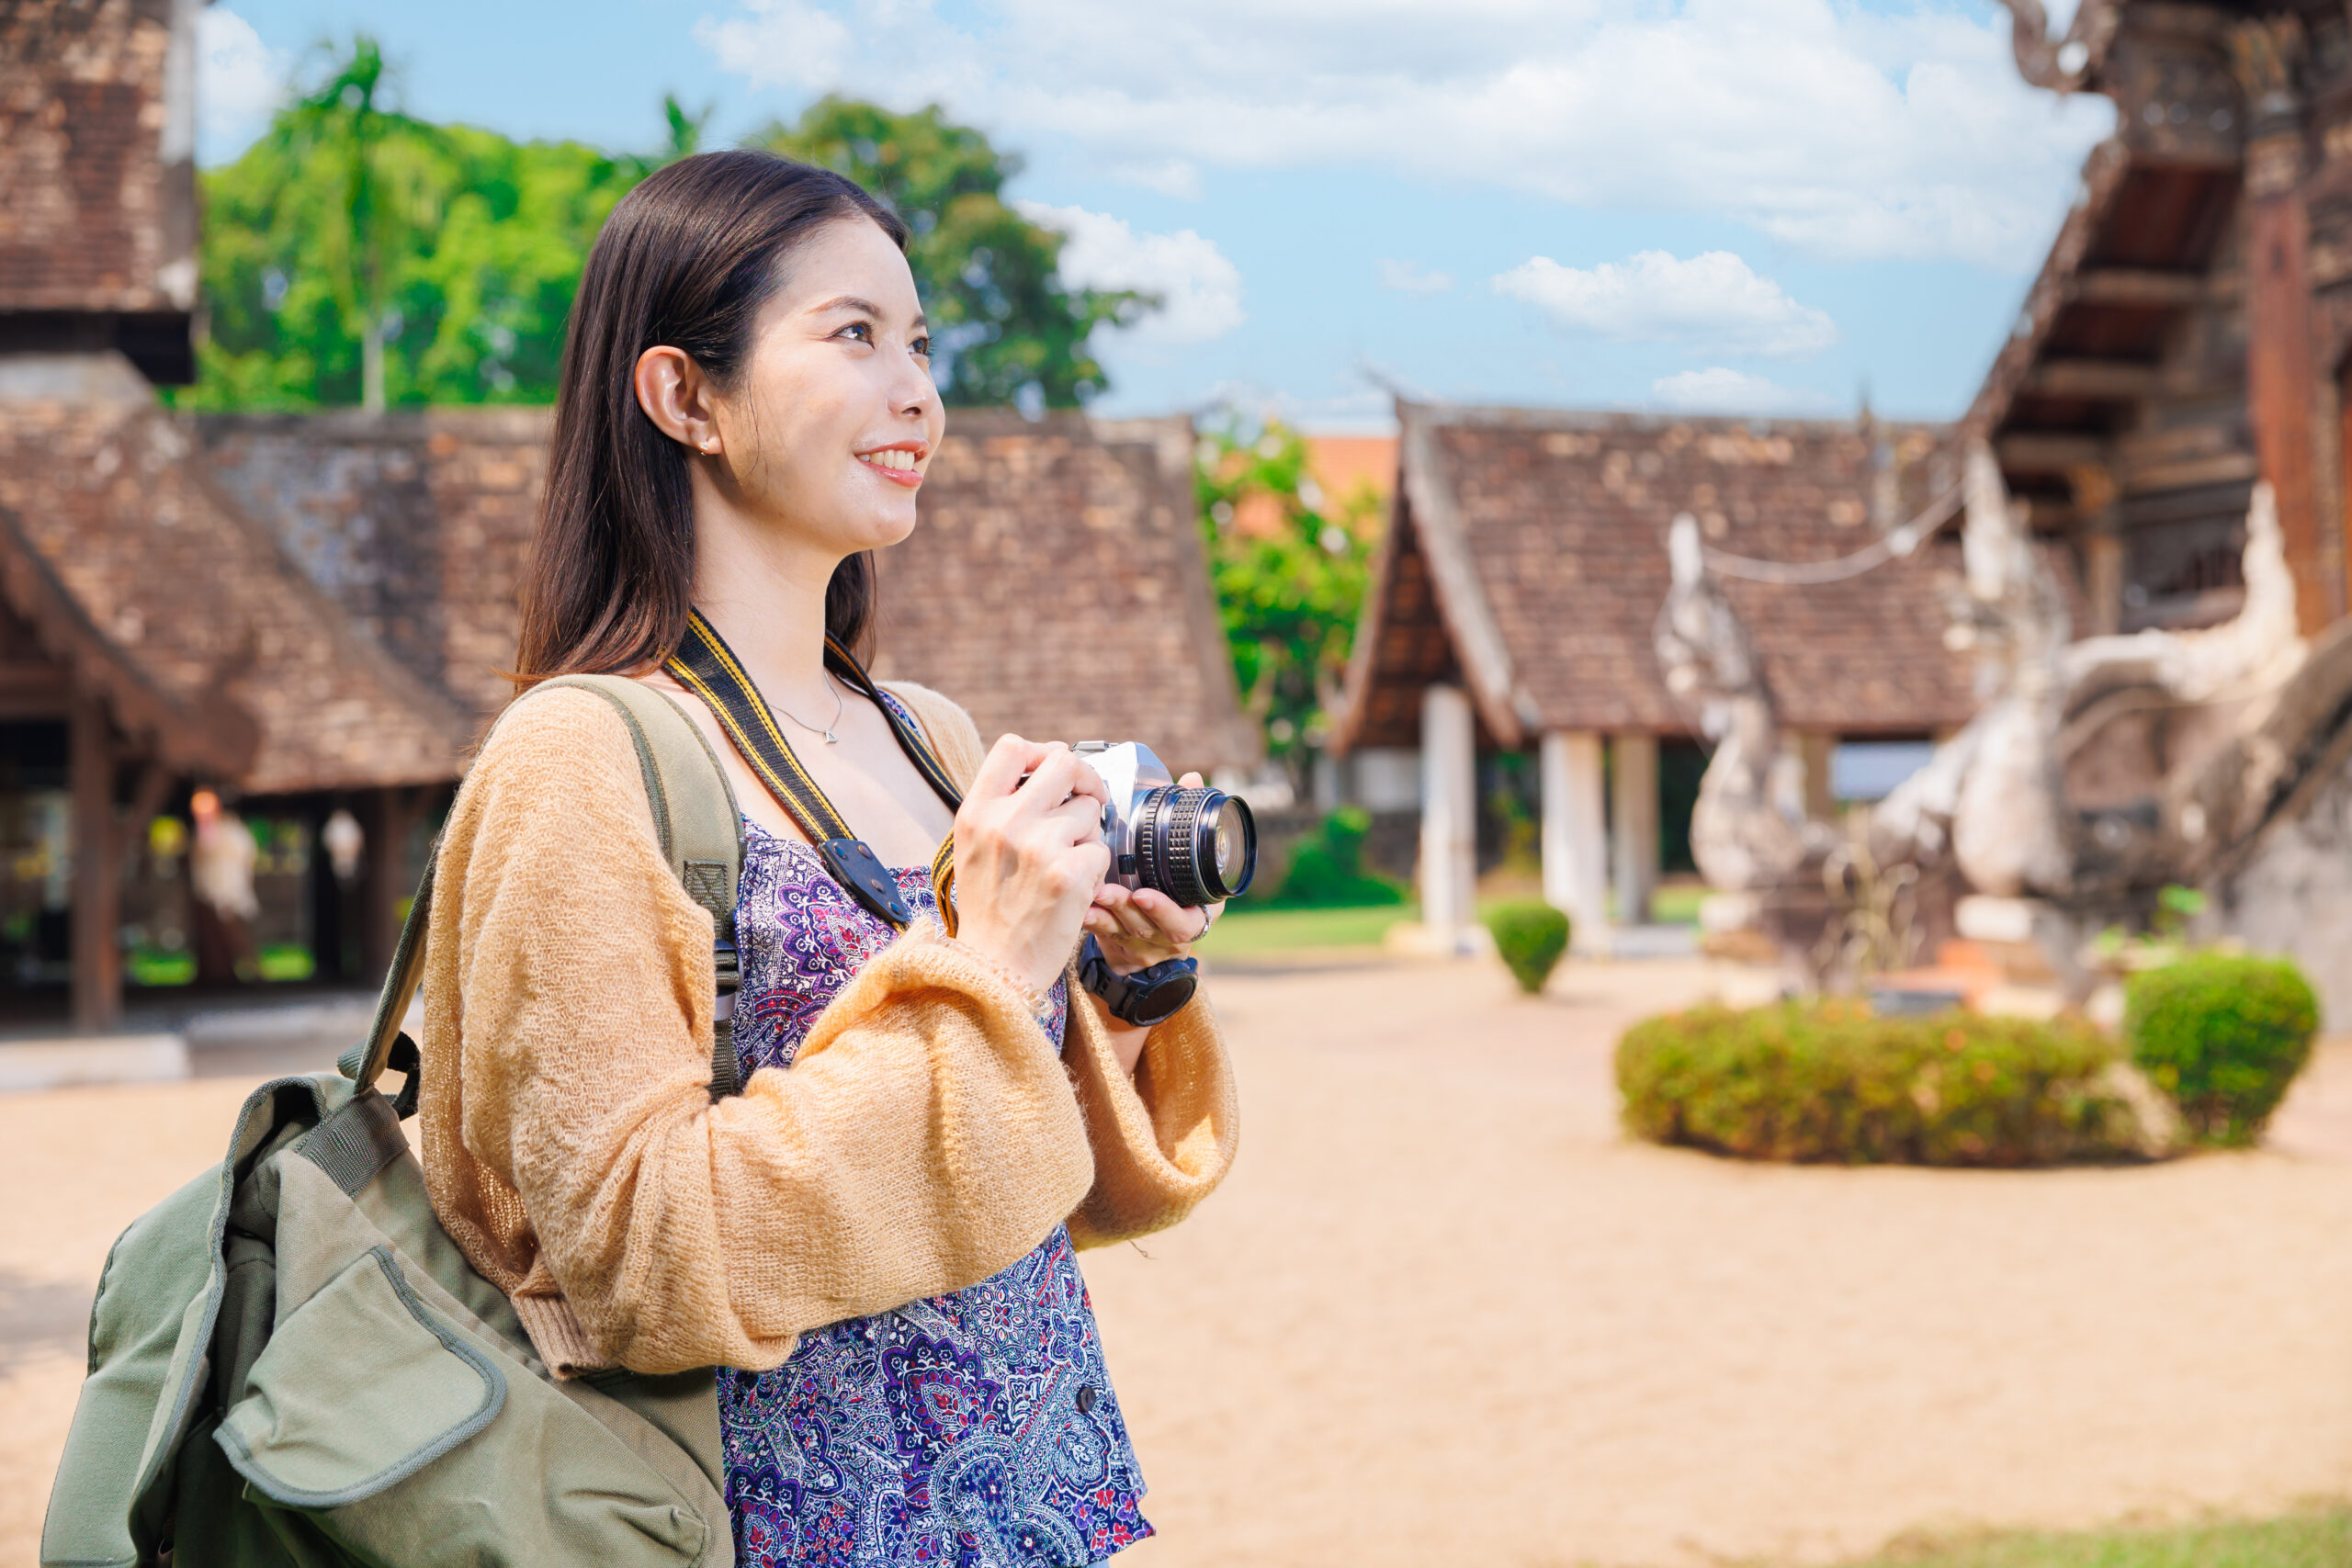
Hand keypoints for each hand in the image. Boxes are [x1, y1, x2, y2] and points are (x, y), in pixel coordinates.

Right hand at [952, 736, 1111, 996]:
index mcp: (976, 812)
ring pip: (1090, 811)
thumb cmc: (989, 909)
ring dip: (1089, 834)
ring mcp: (1038, 846)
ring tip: (1068, 865)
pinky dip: (1095, 869)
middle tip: (1089, 802)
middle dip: (1085, 780)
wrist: (993, 970)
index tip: (1054, 773)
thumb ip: (1001, 807)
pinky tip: (1074, 890)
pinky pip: (1101, 849)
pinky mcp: (1068, 874)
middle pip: (1064, 763)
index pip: (1013, 746)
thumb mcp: (974, 848)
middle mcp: (1004, 822)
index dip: (1043, 751)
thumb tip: (1045, 766)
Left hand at [1082, 772, 1222, 975]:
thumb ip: (1186, 822)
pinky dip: (1092, 921)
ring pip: (1125, 931)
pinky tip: (1080, 908)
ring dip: (1109, 911)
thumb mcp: (1187, 863)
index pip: (1188, 922)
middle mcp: (1168, 933)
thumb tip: (1191, 779)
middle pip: (1151, 927)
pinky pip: (1103, 936)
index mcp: (1193, 914)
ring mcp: (1143, 943)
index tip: (1145, 892)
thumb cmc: (1172, 888)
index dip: (1167, 910)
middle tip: (1112, 890)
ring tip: (1095, 892)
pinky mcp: (1119, 944)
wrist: (1156, 932)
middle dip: (1129, 909)